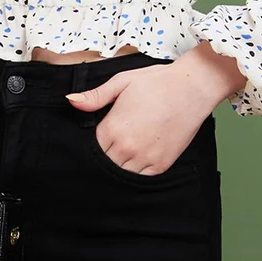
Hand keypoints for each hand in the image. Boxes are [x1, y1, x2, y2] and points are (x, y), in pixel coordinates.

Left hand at [66, 60, 219, 174]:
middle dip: (103, 156)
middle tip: (109, 145)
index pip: (91, 148)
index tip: (97, 137)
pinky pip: (140, 178)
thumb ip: (95, 96)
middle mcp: (127, 148)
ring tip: (123, 151)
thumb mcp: (121, 82)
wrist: (191, 88)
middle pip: (104, 163)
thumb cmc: (156, 82)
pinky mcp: (161, 165)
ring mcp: (145, 159)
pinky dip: (135, 171)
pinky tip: (135, 159)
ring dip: (118, 165)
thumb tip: (70, 101)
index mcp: (113, 128)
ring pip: (120, 174)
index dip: (91, 143)